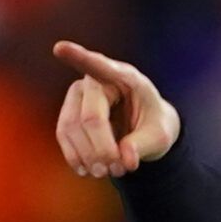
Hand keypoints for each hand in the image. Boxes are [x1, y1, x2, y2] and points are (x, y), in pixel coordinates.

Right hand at [52, 40, 181, 177]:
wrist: (145, 130)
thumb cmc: (154, 125)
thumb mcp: (160, 136)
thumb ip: (143, 146)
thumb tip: (125, 160)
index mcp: (127, 78)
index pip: (102, 67)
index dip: (79, 57)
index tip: (60, 48)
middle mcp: (99, 81)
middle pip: (91, 117)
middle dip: (102, 149)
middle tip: (117, 171)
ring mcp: (80, 95)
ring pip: (71, 127)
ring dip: (87, 156)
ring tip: (106, 173)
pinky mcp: (69, 113)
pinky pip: (63, 134)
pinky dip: (74, 156)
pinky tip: (86, 170)